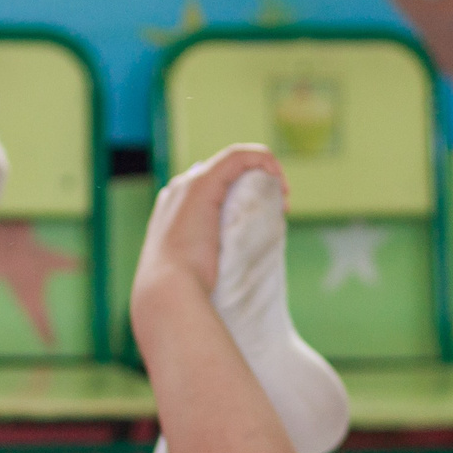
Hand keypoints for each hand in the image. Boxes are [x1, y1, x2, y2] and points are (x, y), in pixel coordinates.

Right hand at [131, 145, 287, 318]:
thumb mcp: (194, 278)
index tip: (269, 217)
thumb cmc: (183, 295)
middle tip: (281, 207)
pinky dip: (262, 159)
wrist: (168, 294)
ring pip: (232, 163)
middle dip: (255, 184)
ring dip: (263, 173)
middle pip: (222, 175)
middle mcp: (177, 193)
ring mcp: (187, 186)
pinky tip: (278, 177)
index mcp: (171, 214)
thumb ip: (206, 271)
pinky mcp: (203, 184)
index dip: (242, 196)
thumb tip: (222, 282)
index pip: (210, 191)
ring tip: (283, 198)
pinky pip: (238, 157)